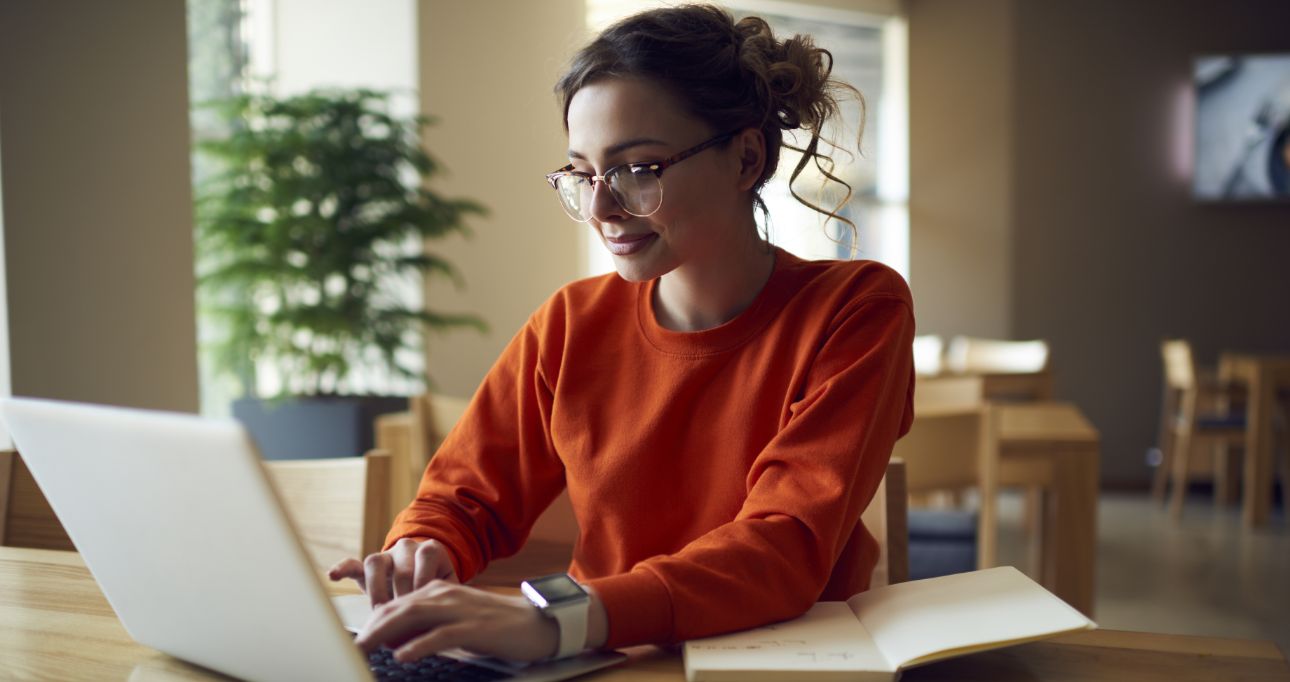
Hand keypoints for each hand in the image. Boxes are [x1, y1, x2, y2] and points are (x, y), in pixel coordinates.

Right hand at [328, 538, 458, 608]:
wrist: (424, 576)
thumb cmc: (437, 587)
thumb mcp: (446, 589)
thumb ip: (442, 598)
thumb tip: (435, 625)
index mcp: (430, 549)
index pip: (425, 557)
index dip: (422, 583)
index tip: (422, 607)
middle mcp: (407, 547)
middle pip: (401, 567)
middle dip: (401, 595)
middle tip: (402, 618)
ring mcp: (386, 556)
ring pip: (375, 562)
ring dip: (377, 589)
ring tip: (380, 610)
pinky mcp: (366, 568)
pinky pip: (353, 563)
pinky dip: (343, 568)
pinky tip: (334, 576)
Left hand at [354, 580, 558, 662]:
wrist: (535, 624)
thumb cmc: (494, 626)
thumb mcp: (455, 620)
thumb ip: (428, 625)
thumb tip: (396, 642)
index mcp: (439, 591)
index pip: (397, 604)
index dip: (373, 621)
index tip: (356, 640)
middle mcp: (445, 595)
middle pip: (399, 608)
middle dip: (372, 627)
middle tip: (352, 647)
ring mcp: (459, 610)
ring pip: (413, 617)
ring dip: (385, 634)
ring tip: (365, 648)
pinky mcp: (473, 627)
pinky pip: (440, 634)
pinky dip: (418, 644)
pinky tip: (403, 655)